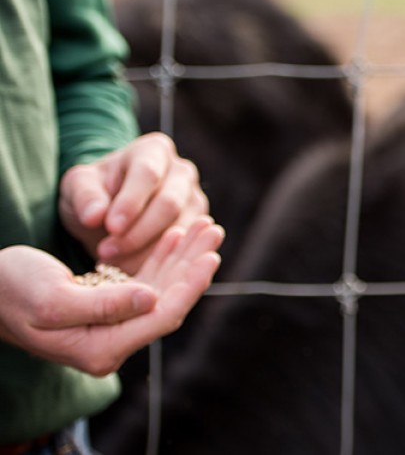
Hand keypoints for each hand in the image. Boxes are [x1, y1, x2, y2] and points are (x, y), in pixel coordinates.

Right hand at [0, 218, 222, 375]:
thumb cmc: (11, 292)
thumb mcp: (54, 299)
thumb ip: (106, 305)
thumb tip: (153, 299)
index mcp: (101, 349)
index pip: (160, 318)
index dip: (189, 286)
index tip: (210, 256)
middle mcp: (112, 343)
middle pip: (168, 302)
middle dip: (193, 265)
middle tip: (214, 229)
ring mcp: (112, 326)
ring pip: (162, 289)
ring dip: (183, 257)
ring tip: (205, 226)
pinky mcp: (108, 308)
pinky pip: (145, 283)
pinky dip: (161, 258)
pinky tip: (176, 235)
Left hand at [59, 132, 208, 270]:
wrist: (110, 208)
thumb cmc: (95, 191)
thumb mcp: (78, 186)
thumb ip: (85, 196)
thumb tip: (95, 216)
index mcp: (154, 150)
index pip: (148, 174)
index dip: (131, 202)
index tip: (111, 227)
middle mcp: (181, 172)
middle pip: (170, 203)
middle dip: (138, 232)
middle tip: (106, 252)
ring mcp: (194, 199)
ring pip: (179, 228)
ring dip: (144, 251)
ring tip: (112, 262)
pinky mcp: (197, 226)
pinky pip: (183, 247)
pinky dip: (154, 261)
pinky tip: (127, 266)